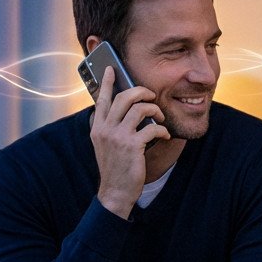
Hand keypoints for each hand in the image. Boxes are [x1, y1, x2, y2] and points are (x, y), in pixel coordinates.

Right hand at [92, 66, 169, 217]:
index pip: (101, 99)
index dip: (106, 82)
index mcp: (98, 127)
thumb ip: (111, 128)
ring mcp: (118, 137)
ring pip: (140, 109)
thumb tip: (128, 112)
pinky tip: (164, 136)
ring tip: (160, 118)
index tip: (111, 69)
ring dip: (155, 110)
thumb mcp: (106, 145)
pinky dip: (161, 130)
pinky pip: (152, 128)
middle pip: (124, 97)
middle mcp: (105, 129)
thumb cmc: (115, 168)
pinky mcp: (132, 146)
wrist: (115, 192)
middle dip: (142, 92)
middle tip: (151, 96)